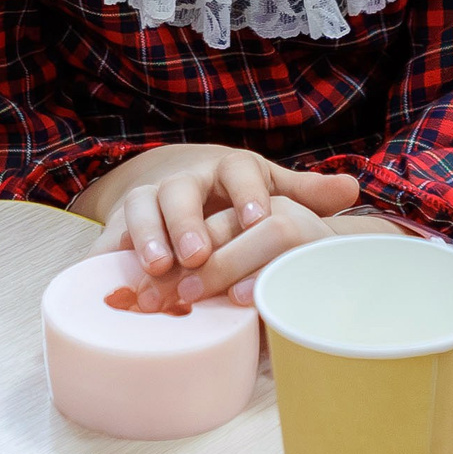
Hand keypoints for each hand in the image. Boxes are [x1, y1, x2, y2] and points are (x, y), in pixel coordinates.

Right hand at [76, 145, 362, 282]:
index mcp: (227, 170)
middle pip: (181, 191)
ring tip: (154, 268)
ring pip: (141, 209)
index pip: (238, 171)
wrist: (176, 182)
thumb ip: (304, 193)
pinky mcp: (118, 226)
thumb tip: (352, 188)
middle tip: (198, 254)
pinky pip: (106, 241)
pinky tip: (100, 283)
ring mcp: (146, 200)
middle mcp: (183, 180)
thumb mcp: (268, 188)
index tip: (260, 219)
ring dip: (145, 237)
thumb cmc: (235, 196)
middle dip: (187, 222)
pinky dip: (101, 261)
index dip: (248, 194)